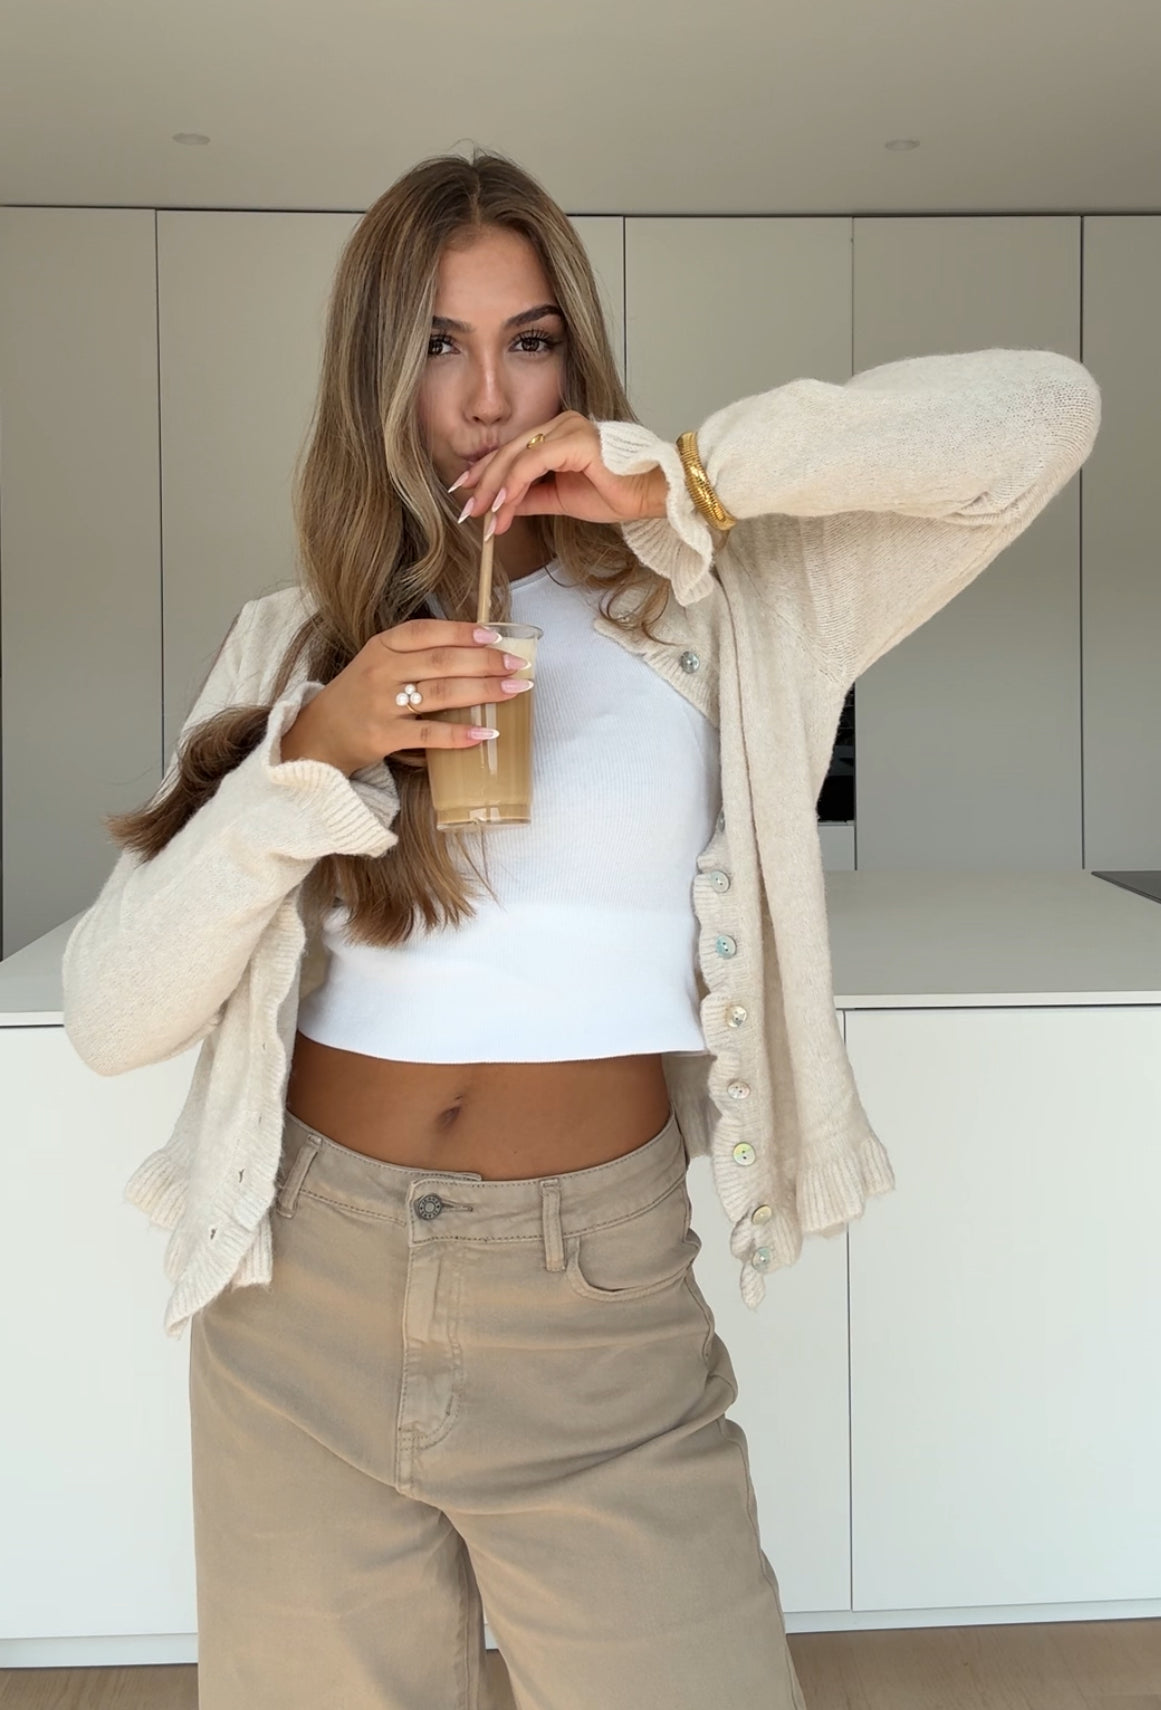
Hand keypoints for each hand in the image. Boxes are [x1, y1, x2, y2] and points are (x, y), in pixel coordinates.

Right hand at [278, 619, 532, 776]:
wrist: (316, 736)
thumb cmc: (358, 698)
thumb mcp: (378, 664)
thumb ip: (416, 656)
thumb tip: (475, 652)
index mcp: (382, 646)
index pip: (427, 632)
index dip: (462, 632)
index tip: (495, 635)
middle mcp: (381, 670)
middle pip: (442, 662)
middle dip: (485, 661)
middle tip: (518, 666)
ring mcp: (381, 704)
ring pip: (440, 693)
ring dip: (483, 691)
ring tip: (513, 691)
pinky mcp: (382, 736)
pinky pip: (428, 733)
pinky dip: (459, 734)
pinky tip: (485, 734)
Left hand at [450, 411, 668, 537]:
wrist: (650, 495)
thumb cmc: (617, 493)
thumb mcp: (560, 499)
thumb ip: (530, 498)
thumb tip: (502, 507)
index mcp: (558, 434)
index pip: (512, 451)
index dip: (486, 473)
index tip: (467, 496)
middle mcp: (561, 424)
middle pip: (508, 451)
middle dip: (484, 483)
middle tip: (468, 510)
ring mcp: (567, 428)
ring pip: (516, 456)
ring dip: (496, 489)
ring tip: (485, 516)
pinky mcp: (573, 439)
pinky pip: (532, 462)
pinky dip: (514, 484)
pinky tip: (503, 504)